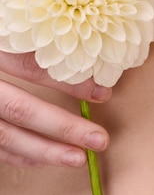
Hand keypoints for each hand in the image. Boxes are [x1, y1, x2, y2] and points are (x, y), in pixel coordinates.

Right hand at [0, 51, 110, 167]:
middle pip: (20, 109)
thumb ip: (24, 45)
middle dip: (63, 127)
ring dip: (44, 150)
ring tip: (78, 158)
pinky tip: (43, 160)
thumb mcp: (0, 35)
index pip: (27, 66)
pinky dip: (19, 155)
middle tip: (98, 139)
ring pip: (6, 136)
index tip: (102, 93)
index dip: (66, 82)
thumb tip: (72, 57)